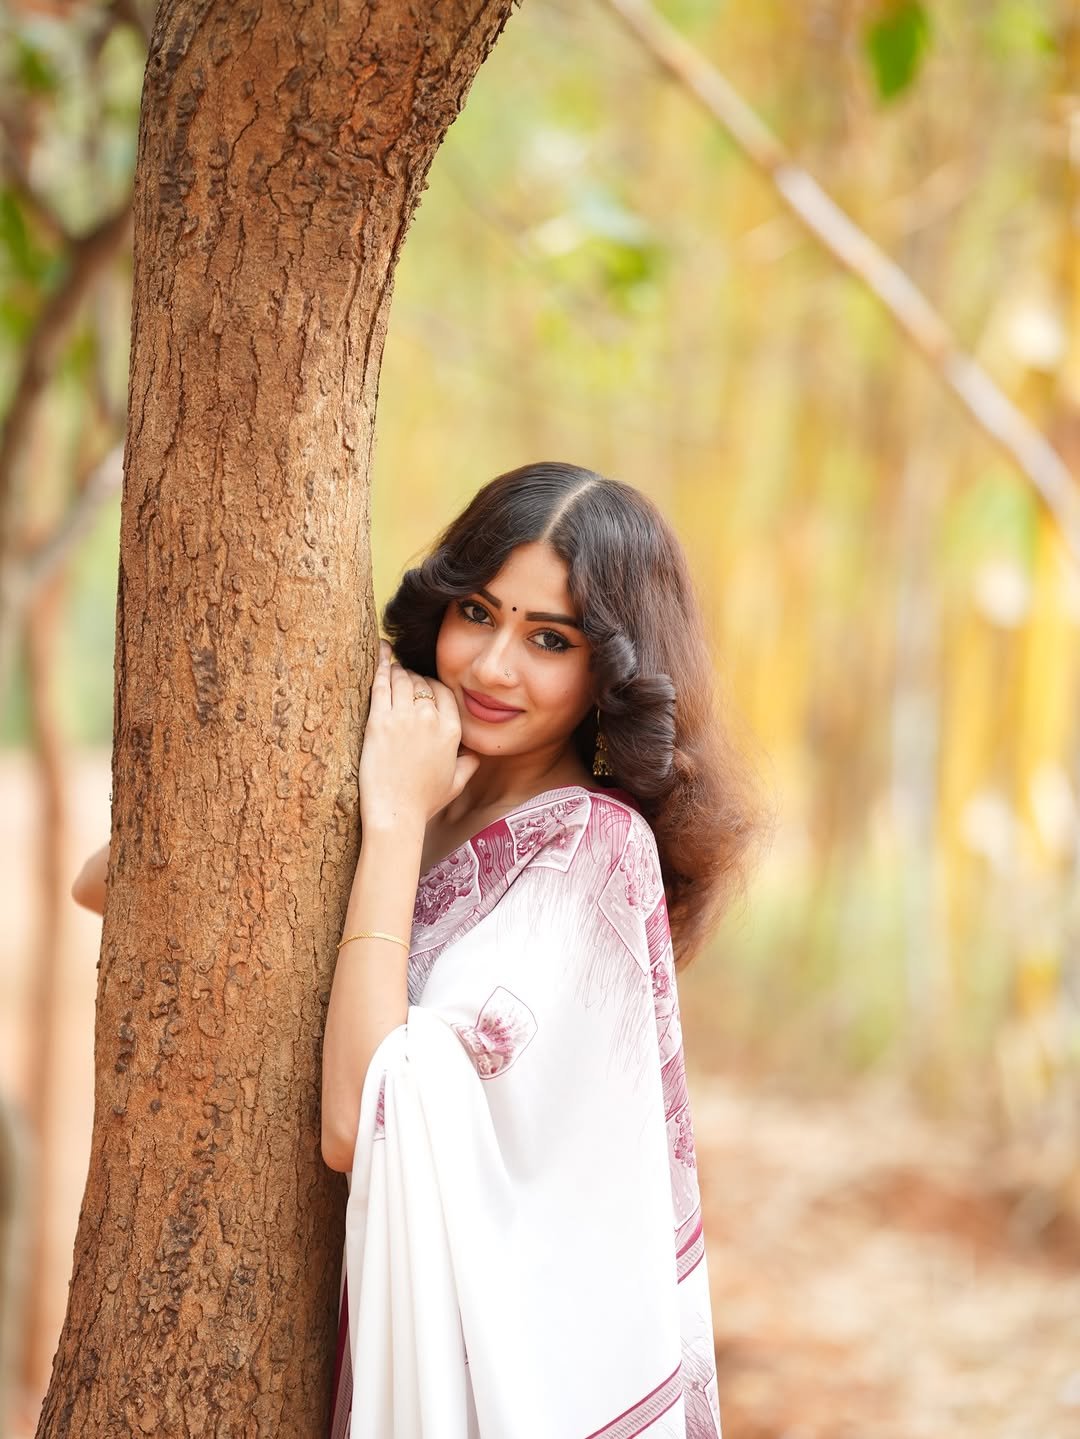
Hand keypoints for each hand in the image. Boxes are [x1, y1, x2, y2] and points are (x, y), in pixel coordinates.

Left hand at [358, 639, 480, 829]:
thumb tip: (476, 755)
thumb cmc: (423, 803)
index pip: (443, 692)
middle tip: (402, 676)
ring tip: (391, 665)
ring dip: (397, 670)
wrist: (396, 815)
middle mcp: (431, 719)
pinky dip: (380, 665)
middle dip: (412, 677)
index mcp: (452, 730)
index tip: (421, 686)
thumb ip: (469, 764)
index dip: (431, 686)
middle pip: (421, 683)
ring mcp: (404, 718)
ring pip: (402, 679)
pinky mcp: (378, 721)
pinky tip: (379, 653)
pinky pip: (381, 684)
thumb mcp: (456, 783)